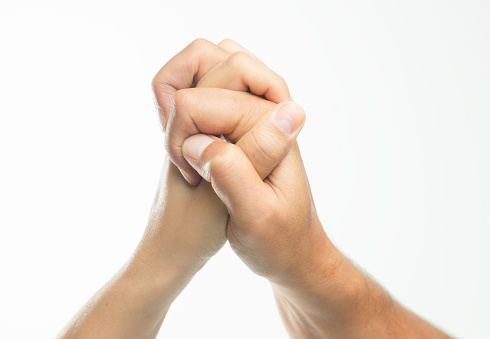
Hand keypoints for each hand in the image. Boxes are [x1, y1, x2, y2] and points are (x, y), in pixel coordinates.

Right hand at [153, 39, 326, 286]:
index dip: (181, 137)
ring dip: (185, 98)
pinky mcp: (242, 123)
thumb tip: (200, 140)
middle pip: (205, 62)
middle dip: (181, 110)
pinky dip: (188, 105)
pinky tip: (190, 144)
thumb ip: (233, 174)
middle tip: (188, 159)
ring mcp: (254, 113)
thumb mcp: (257, 217)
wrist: (292, 252)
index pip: (200, 101)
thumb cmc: (279, 240)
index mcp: (273, 125)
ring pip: (208, 65)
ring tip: (187, 146)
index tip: (193, 176)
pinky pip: (209, 88)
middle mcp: (267, 109)